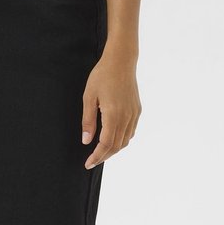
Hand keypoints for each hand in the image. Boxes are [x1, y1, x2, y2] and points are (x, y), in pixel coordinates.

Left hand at [80, 45, 141, 168]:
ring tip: (101, 152)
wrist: (121, 61)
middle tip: (92, 161)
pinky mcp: (137, 110)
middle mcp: (126, 117)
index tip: (88, 163)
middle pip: (116, 146)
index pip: (106, 144)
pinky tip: (113, 138)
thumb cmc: (102, 76)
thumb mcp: (89, 97)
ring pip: (125, 140)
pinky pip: (131, 131)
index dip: (96, 156)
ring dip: (113, 150)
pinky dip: (122, 140)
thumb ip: (88, 121)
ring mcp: (134, 114)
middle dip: (104, 156)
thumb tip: (86, 141)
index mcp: (113, 115)